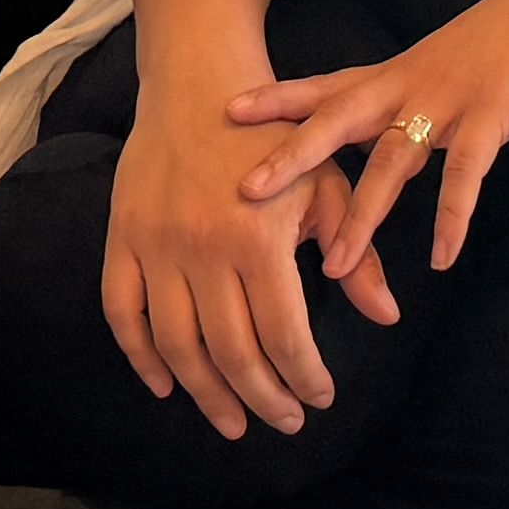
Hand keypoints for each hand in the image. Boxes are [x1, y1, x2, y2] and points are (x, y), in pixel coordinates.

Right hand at [101, 45, 334, 439]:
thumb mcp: (328, 185)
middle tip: (285, 422)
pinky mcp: (123, 239)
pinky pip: (123, 313)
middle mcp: (203, 249)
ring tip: (234, 422)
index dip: (304, 378)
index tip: (321, 398)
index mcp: (258, 238)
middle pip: (232, 354)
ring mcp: (156, 247)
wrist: (199, 86)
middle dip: (264, 400)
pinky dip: (141, 357)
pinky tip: (168, 385)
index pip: (284, 335)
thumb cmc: (276, 138)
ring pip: (176, 346)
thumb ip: (356, 253)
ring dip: (207, 395)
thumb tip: (386, 316)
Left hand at [229, 0, 508, 321]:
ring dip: (363, 217)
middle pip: (337, 121)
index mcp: (395, 73)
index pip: (323, 87)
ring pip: (392, 161)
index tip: (224, 113)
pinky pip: (467, 174)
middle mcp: (410, 83)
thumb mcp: (443, 66)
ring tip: (334, 267)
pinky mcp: (495, 114)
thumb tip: (382, 143)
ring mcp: (450, 99)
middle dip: (290, 158)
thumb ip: (408, 102)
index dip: (274, 100)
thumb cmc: (506, 35)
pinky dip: (452, 218)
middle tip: (243, 192)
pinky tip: (441, 259)